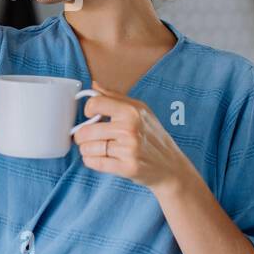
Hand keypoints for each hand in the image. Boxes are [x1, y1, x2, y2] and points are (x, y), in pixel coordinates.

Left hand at [72, 82, 195, 193]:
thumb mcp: (140, 110)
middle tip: (87, 137)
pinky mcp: (126, 168)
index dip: (88, 110)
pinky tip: (98, 157)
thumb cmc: (153, 136)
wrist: (171, 166)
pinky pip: (94, 163)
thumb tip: (94, 85)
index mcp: (132, 111)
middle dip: (81, 135)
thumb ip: (115, 97)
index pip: (95, 104)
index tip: (90, 115)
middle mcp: (130, 129)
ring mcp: (129, 150)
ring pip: (87, 148)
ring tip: (95, 148)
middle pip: (86, 131)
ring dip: (86, 149)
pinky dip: (90, 161)